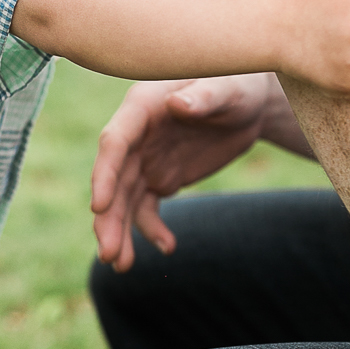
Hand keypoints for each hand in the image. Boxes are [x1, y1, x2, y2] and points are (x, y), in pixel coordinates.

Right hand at [91, 74, 283, 270]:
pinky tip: (166, 247)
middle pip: (113, 180)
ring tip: (121, 265)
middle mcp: (135, 136)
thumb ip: (204, 96)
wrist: (250, 102)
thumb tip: (178, 104)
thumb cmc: (237, 83)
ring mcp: (145, 159)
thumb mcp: (227, 87)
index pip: (114, 142)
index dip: (103, 173)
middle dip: (109, 217)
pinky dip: (152, 229)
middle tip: (109, 254)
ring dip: (120, 231)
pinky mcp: (160, 178)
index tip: (99, 206)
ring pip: (124, 200)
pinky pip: (147, 209)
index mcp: (142, 107)